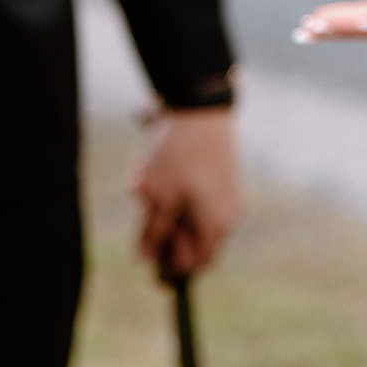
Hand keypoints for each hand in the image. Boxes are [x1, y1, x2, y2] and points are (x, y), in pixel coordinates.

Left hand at [133, 107, 240, 277]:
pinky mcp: (217, 171)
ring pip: (185, 208)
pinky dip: (168, 183)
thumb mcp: (160, 196)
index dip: (170, 262)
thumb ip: (154, 231)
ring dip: (159, 200)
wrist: (200, 103)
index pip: (196, 262)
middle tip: (139, 202)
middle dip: (159, 222)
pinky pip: (189, 189)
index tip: (147, 253)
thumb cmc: (180, 154)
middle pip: (188, 234)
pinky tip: (148, 165)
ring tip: (139, 177)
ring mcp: (224, 190)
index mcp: (217, 225)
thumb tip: (147, 257)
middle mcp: (227, 212)